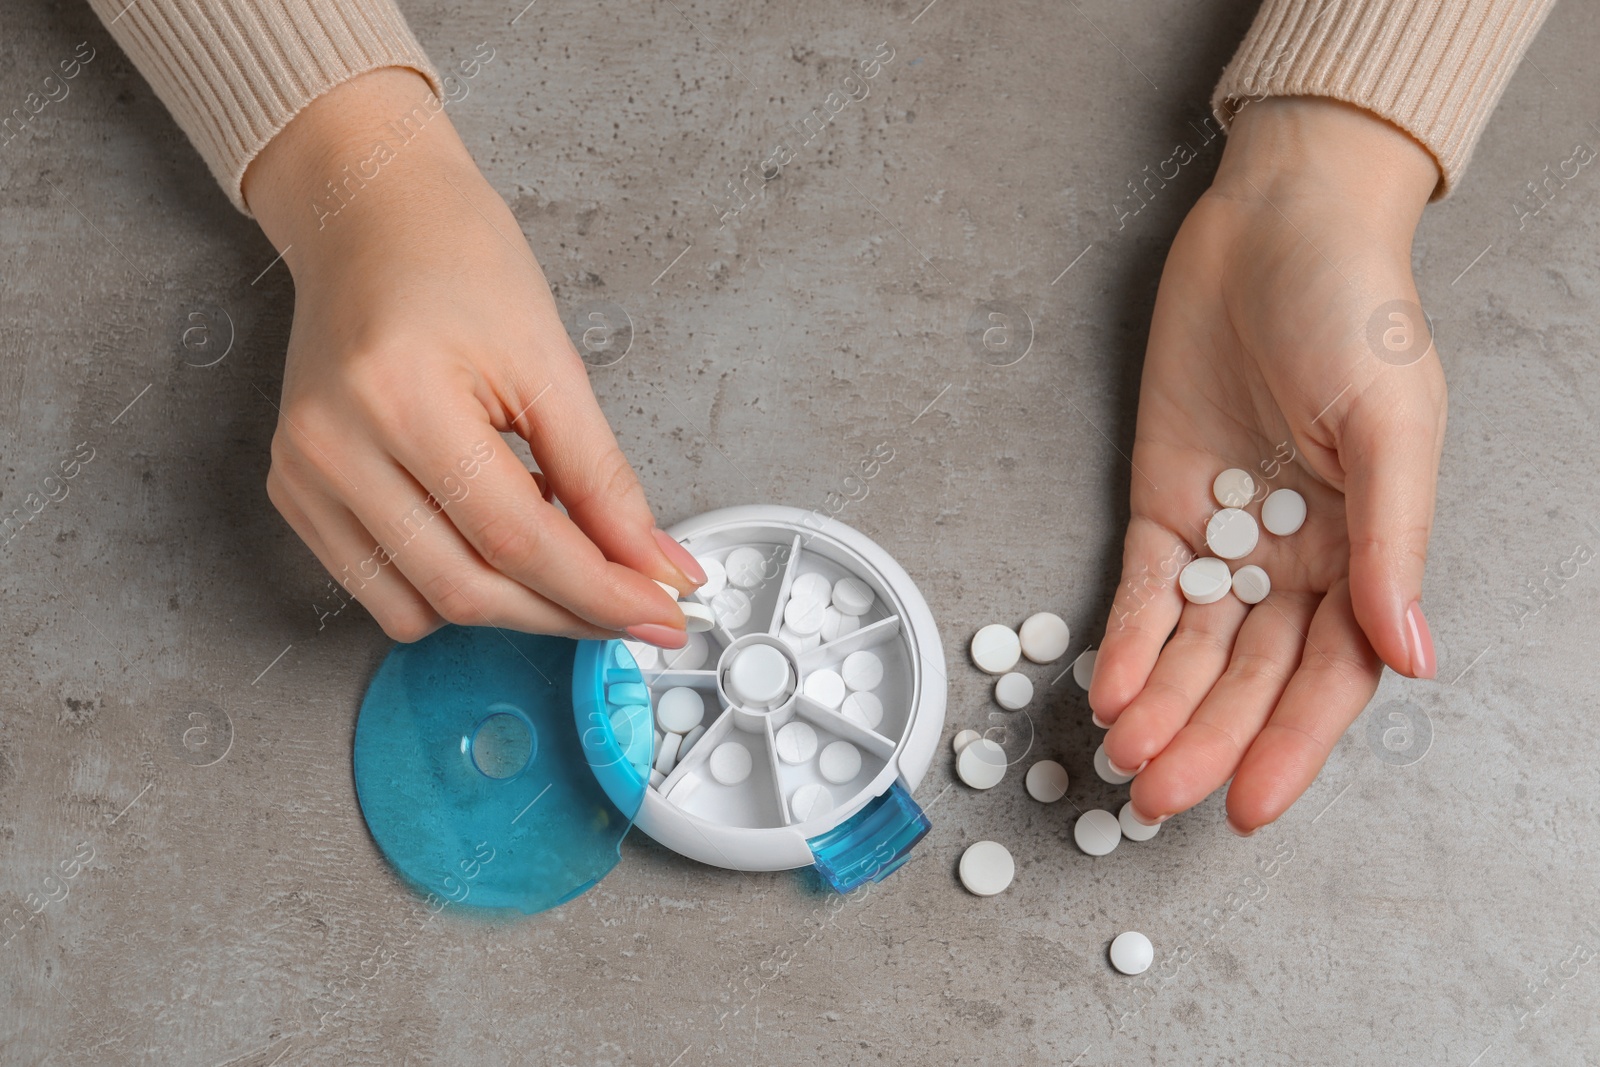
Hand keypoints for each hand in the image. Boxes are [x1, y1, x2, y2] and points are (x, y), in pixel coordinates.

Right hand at [244, 68, 701, 644]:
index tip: (663, 610)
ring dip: (511, 608)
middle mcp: (334, 448)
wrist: (370, 218)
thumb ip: (603, 480)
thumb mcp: (552, 362)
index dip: (601, 590)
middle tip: (637, 604)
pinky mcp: (293, 493)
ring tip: (566, 556)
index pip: (518, 540)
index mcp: (402, 399)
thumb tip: (656, 567)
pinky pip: (381, 589)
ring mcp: (302, 477)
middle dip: (566, 611)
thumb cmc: (459, 263)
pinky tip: (495, 542)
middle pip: (468, 589)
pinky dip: (452, 588)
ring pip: (422, 608)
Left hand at [1091, 98, 1445, 833]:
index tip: (1249, 806)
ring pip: (1191, 646)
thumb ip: (1394, 545)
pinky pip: (1143, 588)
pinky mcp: (1163, 501)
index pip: (1330, 674)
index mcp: (1368, 550)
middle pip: (1250, 675)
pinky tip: (1102, 687)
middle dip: (1206, 740)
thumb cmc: (1357, 311)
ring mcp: (1226, 533)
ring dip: (1158, 706)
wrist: (1277, 228)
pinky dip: (1123, 638)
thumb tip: (1412, 657)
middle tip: (1157, 800)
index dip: (1292, 745)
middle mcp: (1298, 557)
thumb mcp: (1394, 426)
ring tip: (1123, 761)